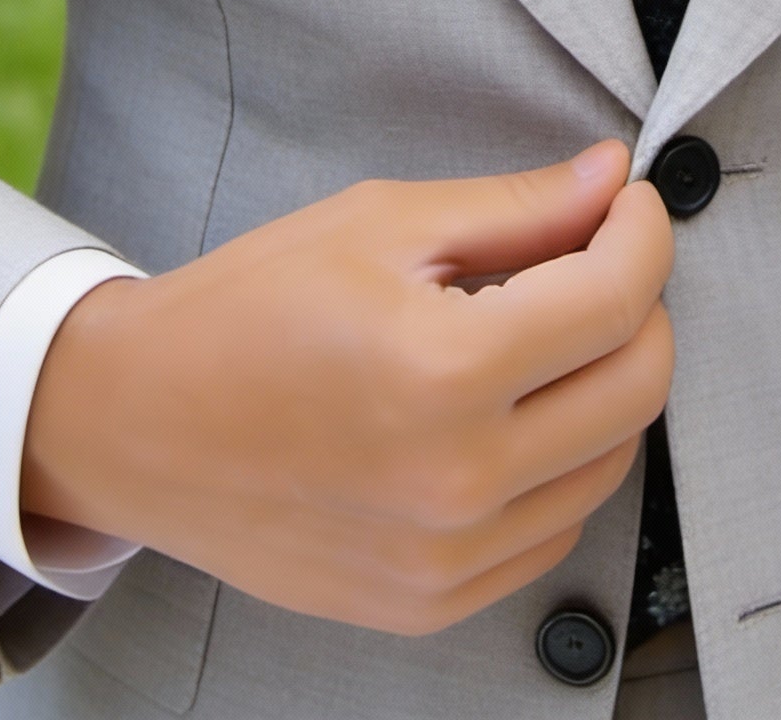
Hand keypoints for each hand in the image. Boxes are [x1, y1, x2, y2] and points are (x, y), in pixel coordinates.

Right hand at [21, 141, 672, 635]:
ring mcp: (447, 557)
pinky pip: (555, 528)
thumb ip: (517, 207)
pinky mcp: (431, 602)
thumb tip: (612, 178)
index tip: (630, 203)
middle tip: (597, 258)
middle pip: (640, 386)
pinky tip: (509, 410)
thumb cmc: (247, 309)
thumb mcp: (381, 224)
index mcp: (443, 370)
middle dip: (641, 304)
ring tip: (545, 334)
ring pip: (612, 463)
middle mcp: (457, 479)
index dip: (644, 232)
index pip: (619, 297)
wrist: (136, 425)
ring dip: (607, 384)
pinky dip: (561, 461)